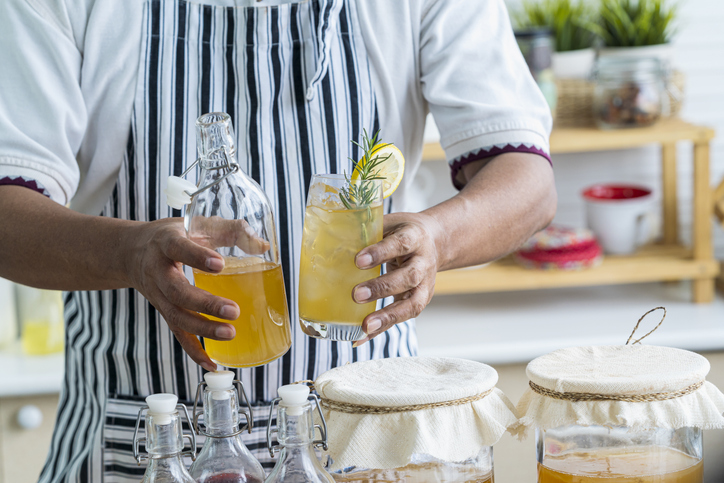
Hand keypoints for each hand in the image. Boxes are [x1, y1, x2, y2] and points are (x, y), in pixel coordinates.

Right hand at [124, 217, 268, 370]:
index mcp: (166, 243)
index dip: (197, 257)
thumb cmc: (172, 235)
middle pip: (177, 291)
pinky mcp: (164, 311)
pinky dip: (194, 350)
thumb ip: (231, 230)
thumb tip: (263, 246)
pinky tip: (212, 363)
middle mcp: (158, 270)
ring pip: (176, 316)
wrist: (131, 252)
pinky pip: (177, 333)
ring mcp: (159, 294)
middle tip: (234, 311)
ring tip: (230, 333)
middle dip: (205, 303)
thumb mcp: (197, 224)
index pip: (179, 248)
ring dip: (203, 329)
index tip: (219, 264)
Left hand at [351, 212, 442, 345]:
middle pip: (409, 277)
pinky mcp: (420, 301)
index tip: (358, 260)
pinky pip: (402, 317)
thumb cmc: (403, 232)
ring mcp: (425, 285)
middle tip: (356, 295)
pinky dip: (382, 328)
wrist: (435, 241)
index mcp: (415, 237)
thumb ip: (368, 232)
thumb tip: (331, 240)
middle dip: (382, 288)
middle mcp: (424, 262)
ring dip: (388, 316)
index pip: (400, 244)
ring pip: (412, 304)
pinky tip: (362, 336)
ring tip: (365, 326)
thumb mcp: (389, 224)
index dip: (381, 253)